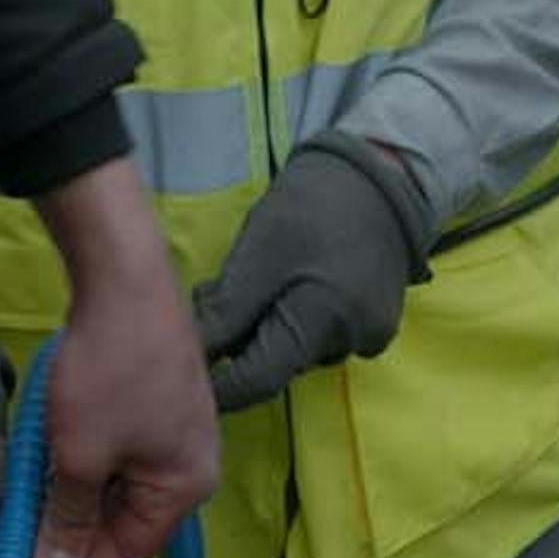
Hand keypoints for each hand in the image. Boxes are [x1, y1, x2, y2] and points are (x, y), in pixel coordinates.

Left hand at [29, 158, 217, 557]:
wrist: (125, 275)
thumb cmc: (110, 370)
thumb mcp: (80, 456)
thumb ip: (69, 520)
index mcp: (186, 486)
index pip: (129, 551)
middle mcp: (193, 462)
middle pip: (126, 516)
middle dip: (70, 520)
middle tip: (18, 516)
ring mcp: (177, 426)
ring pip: (118, 480)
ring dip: (72, 483)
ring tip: (29, 473)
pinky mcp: (158, 396)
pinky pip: (119, 446)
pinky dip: (84, 450)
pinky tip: (50, 438)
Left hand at [192, 134, 430, 413]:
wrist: (378, 173)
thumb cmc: (310, 207)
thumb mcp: (258, 255)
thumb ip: (224, 315)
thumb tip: (186, 359)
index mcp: (322, 327)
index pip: (255, 383)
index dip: (215, 384)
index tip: (181, 366)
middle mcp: (352, 344)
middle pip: (277, 364)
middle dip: (238, 340)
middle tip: (212, 294)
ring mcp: (369, 335)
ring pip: (298, 349)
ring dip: (267, 326)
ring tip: (253, 277)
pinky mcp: (375, 323)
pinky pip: (323, 335)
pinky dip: (296, 317)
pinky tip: (291, 281)